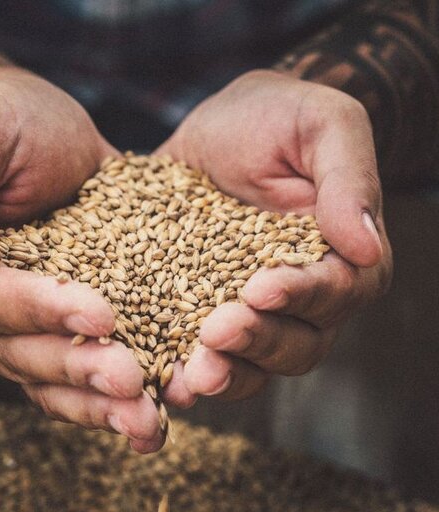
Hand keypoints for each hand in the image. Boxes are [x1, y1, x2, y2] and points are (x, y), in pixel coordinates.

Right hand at [0, 68, 162, 452]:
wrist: (43, 135)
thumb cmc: (6, 123)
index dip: (39, 310)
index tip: (101, 312)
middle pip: (15, 352)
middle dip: (77, 367)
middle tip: (133, 381)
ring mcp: (8, 330)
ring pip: (47, 380)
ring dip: (97, 404)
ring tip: (148, 419)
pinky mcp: (53, 334)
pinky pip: (73, 378)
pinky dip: (109, 400)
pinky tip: (153, 415)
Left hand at [157, 70, 392, 406]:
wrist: (220, 127)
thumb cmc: (277, 116)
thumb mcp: (321, 124)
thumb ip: (349, 179)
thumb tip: (366, 246)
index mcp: (340, 257)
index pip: (334, 292)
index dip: (299, 296)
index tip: (259, 288)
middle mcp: (301, 297)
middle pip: (296, 343)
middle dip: (257, 343)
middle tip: (215, 333)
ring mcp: (250, 311)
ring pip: (252, 364)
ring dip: (224, 373)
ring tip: (190, 376)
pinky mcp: (201, 311)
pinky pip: (200, 354)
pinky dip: (182, 372)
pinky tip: (160, 381)